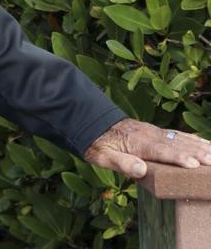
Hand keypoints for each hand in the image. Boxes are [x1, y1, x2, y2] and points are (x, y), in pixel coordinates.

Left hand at [83, 118, 210, 178]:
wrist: (94, 124)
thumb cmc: (99, 144)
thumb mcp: (103, 157)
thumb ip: (121, 163)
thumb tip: (140, 170)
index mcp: (138, 143)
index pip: (161, 151)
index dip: (177, 158)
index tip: (193, 165)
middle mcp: (150, 136)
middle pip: (177, 145)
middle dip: (197, 153)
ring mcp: (155, 132)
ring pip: (182, 139)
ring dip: (200, 146)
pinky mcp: (158, 132)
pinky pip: (180, 135)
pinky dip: (195, 139)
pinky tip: (207, 143)